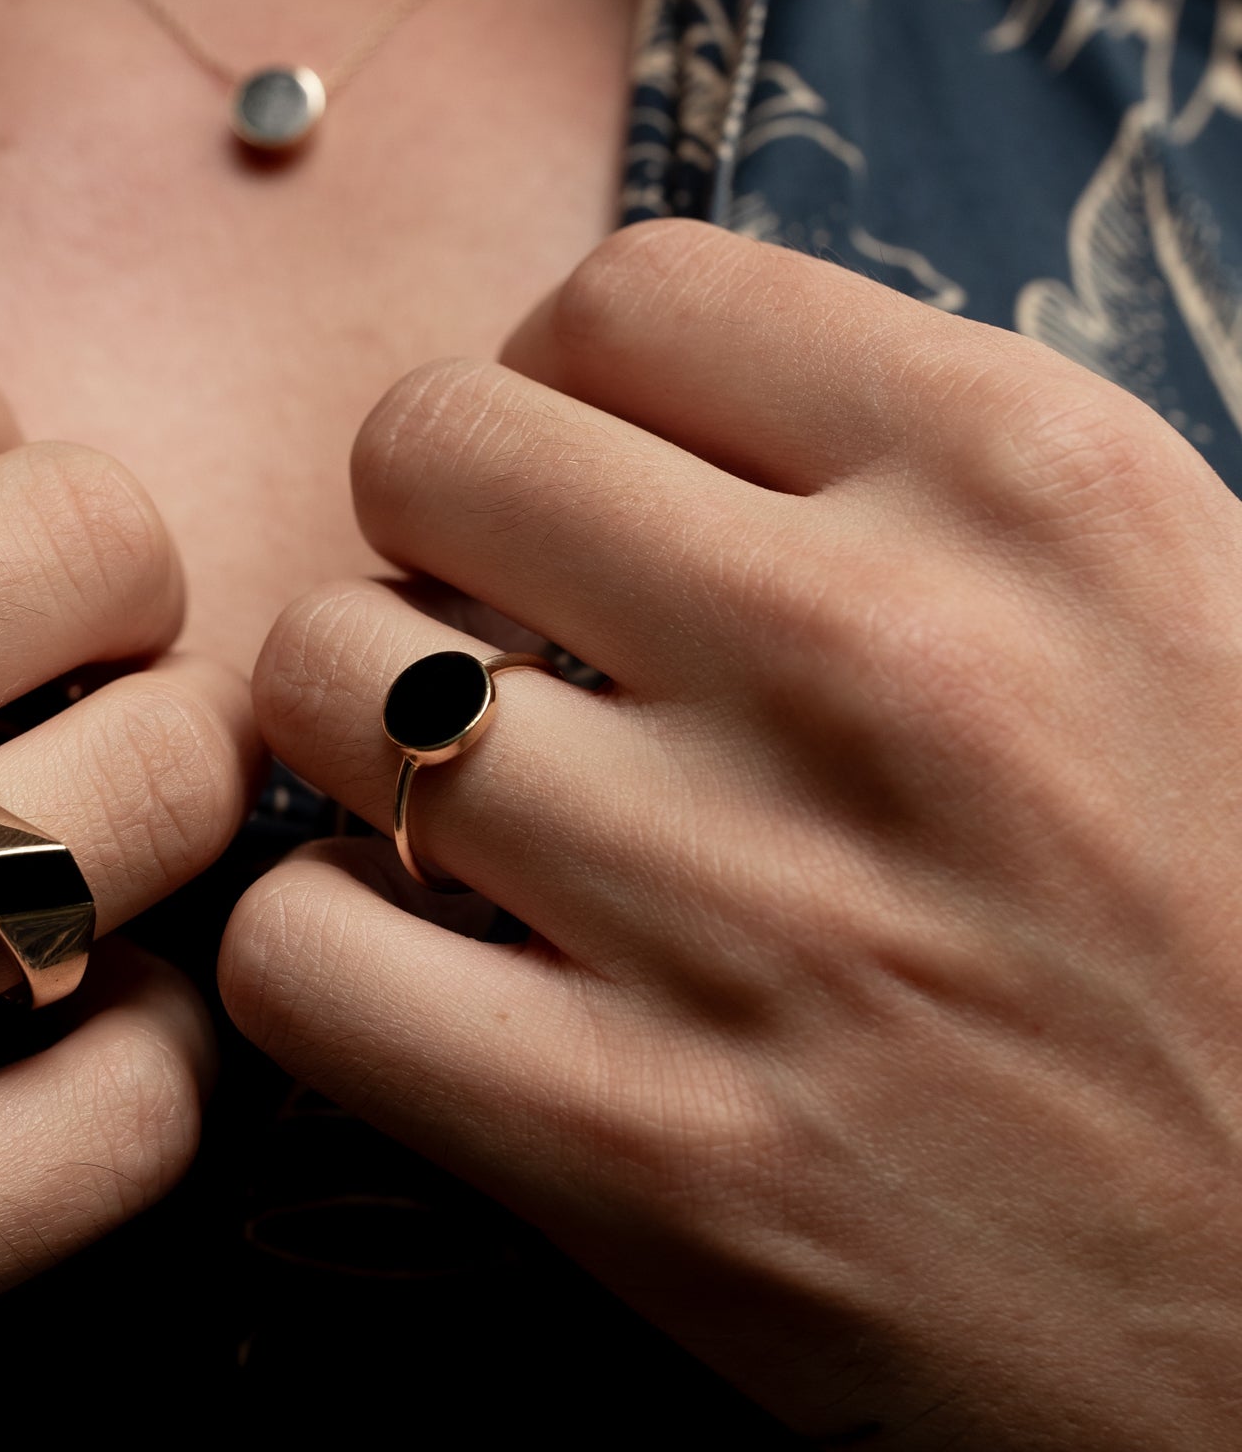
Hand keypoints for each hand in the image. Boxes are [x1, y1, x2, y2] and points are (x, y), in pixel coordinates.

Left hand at [222, 220, 1241, 1451]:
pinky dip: (316, 954)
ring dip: (353, 742)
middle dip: (424, 539)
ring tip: (453, 819)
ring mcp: (752, 912)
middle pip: (424, 444)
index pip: (624, 294)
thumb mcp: (1169, 610)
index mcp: (1031, 484)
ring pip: (320, 681)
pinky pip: (296, 956)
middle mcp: (878, 661)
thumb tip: (621, 418)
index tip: (577, 503)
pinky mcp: (648, 1156)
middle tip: (491, 651)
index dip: (557, 391)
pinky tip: (415, 980)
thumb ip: (910, 474)